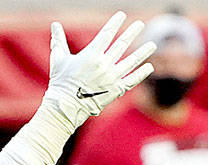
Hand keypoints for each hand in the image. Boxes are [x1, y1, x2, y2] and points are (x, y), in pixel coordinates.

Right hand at [44, 12, 155, 129]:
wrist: (67, 106)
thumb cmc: (61, 82)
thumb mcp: (58, 58)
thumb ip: (58, 41)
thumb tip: (54, 25)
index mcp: (91, 54)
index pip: (106, 34)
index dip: (115, 23)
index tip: (122, 15)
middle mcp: (104, 64)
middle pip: (122, 45)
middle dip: (132, 33)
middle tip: (141, 24)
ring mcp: (112, 78)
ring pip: (131, 62)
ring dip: (143, 52)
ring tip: (153, 44)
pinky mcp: (116, 90)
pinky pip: (132, 80)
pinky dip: (141, 73)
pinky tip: (149, 67)